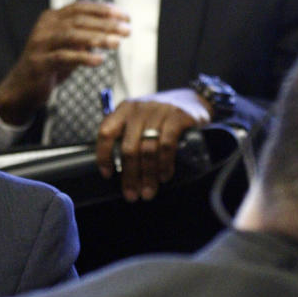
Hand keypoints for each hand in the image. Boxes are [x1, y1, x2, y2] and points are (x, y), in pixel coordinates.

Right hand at [0, 2, 129, 124]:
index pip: (80, 8)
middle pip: (78, 20)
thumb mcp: (69, 48)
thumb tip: (113, 30)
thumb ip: (85, 38)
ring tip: (116, 43)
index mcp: (51, 19)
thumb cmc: (48, 66)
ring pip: (71, 35)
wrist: (21, 88)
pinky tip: (99, 61)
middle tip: (126, 31)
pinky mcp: (38, 63)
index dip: (103, 10)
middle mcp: (43, 28)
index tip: (124, 16)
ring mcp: (39, 44)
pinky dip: (83, 58)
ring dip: (97, 38)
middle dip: (105, 24)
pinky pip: (63, 57)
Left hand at [95, 88, 210, 201]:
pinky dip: (164, 164)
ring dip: (148, 175)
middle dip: (130, 175)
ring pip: (147, 149)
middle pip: (128, 147)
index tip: (107, 175)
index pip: (106, 132)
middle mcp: (139, 109)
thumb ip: (127, 137)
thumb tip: (117, 171)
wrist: (193, 101)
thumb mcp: (140, 121)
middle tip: (132, 195)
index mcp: (124, 110)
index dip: (103, 156)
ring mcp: (159, 111)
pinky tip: (164, 176)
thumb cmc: (161, 117)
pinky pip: (167, 145)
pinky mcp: (178, 116)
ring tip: (149, 192)